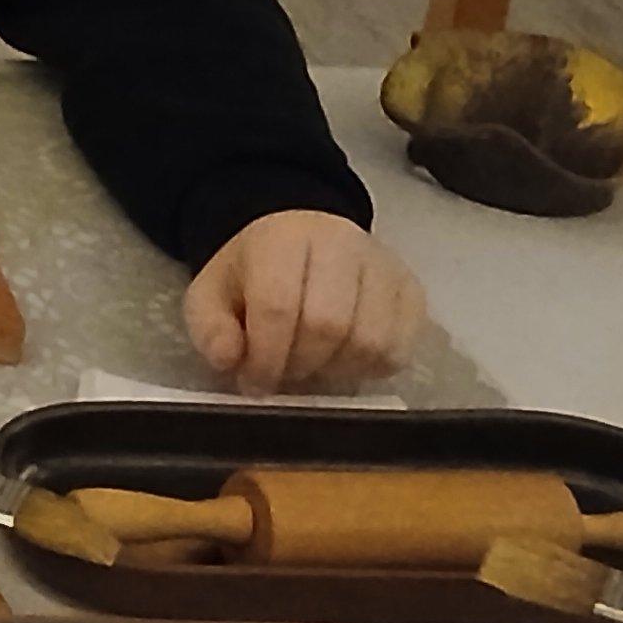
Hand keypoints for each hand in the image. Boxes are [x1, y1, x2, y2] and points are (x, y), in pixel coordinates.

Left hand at [184, 211, 422, 392]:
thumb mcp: (211, 293)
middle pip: (329, 325)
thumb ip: (210, 327)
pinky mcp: (411, 291)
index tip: (254, 382)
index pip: (279, 305)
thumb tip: (229, 360)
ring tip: (313, 366)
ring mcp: (385, 267)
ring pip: (370, 341)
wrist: (300, 240)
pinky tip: (344, 361)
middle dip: (300, 364)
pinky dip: (370, 369)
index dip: (265, 357)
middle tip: (283, 374)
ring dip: (336, 370)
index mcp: (282, 239)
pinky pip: (399, 348)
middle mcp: (342, 244)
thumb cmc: (253, 273)